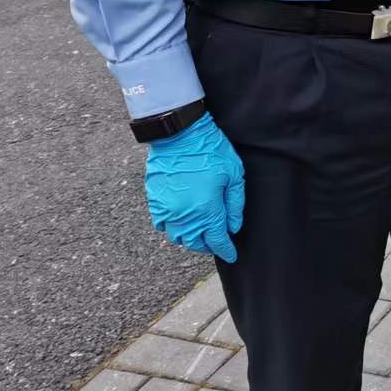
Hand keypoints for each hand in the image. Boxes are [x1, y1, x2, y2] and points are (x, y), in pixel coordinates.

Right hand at [145, 113, 245, 262]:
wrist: (179, 135)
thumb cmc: (210, 151)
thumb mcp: (234, 174)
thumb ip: (235, 204)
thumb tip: (233, 227)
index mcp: (206, 210)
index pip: (216, 240)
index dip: (225, 249)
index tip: (231, 255)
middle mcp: (184, 215)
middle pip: (195, 242)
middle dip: (207, 246)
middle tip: (216, 242)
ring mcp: (166, 209)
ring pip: (177, 236)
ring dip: (189, 238)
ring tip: (200, 232)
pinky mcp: (154, 201)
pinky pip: (162, 224)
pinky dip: (172, 227)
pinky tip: (182, 220)